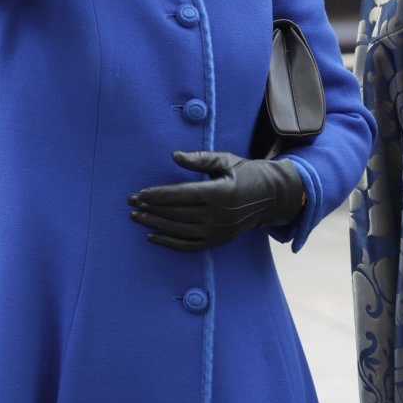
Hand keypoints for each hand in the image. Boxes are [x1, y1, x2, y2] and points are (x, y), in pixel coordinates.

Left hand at [129, 151, 304, 251]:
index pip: (182, 195)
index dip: (159, 195)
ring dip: (155, 225)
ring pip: (180, 231)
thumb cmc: (246, 173)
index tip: (141, 193)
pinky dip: (169, 243)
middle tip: (131, 204)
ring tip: (136, 218)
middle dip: (152, 209)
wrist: (271, 197)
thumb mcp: (226, 160)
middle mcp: (219, 215)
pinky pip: (189, 246)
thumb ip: (199, 159)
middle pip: (178, 214)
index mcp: (220, 192)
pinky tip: (152, 236)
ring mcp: (219, 231)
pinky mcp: (218, 241)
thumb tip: (174, 156)